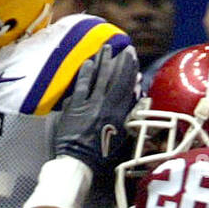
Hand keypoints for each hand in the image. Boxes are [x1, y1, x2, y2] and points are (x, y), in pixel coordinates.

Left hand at [56, 42, 138, 170]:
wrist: (78, 160)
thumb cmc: (101, 151)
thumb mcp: (121, 133)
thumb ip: (127, 111)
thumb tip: (134, 90)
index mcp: (118, 114)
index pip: (126, 86)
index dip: (130, 70)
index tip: (133, 56)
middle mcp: (105, 107)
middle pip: (114, 78)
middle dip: (120, 61)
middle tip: (123, 47)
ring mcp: (89, 106)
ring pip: (98, 79)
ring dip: (103, 62)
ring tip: (106, 48)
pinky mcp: (74, 107)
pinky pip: (81, 86)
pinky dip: (86, 73)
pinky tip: (89, 62)